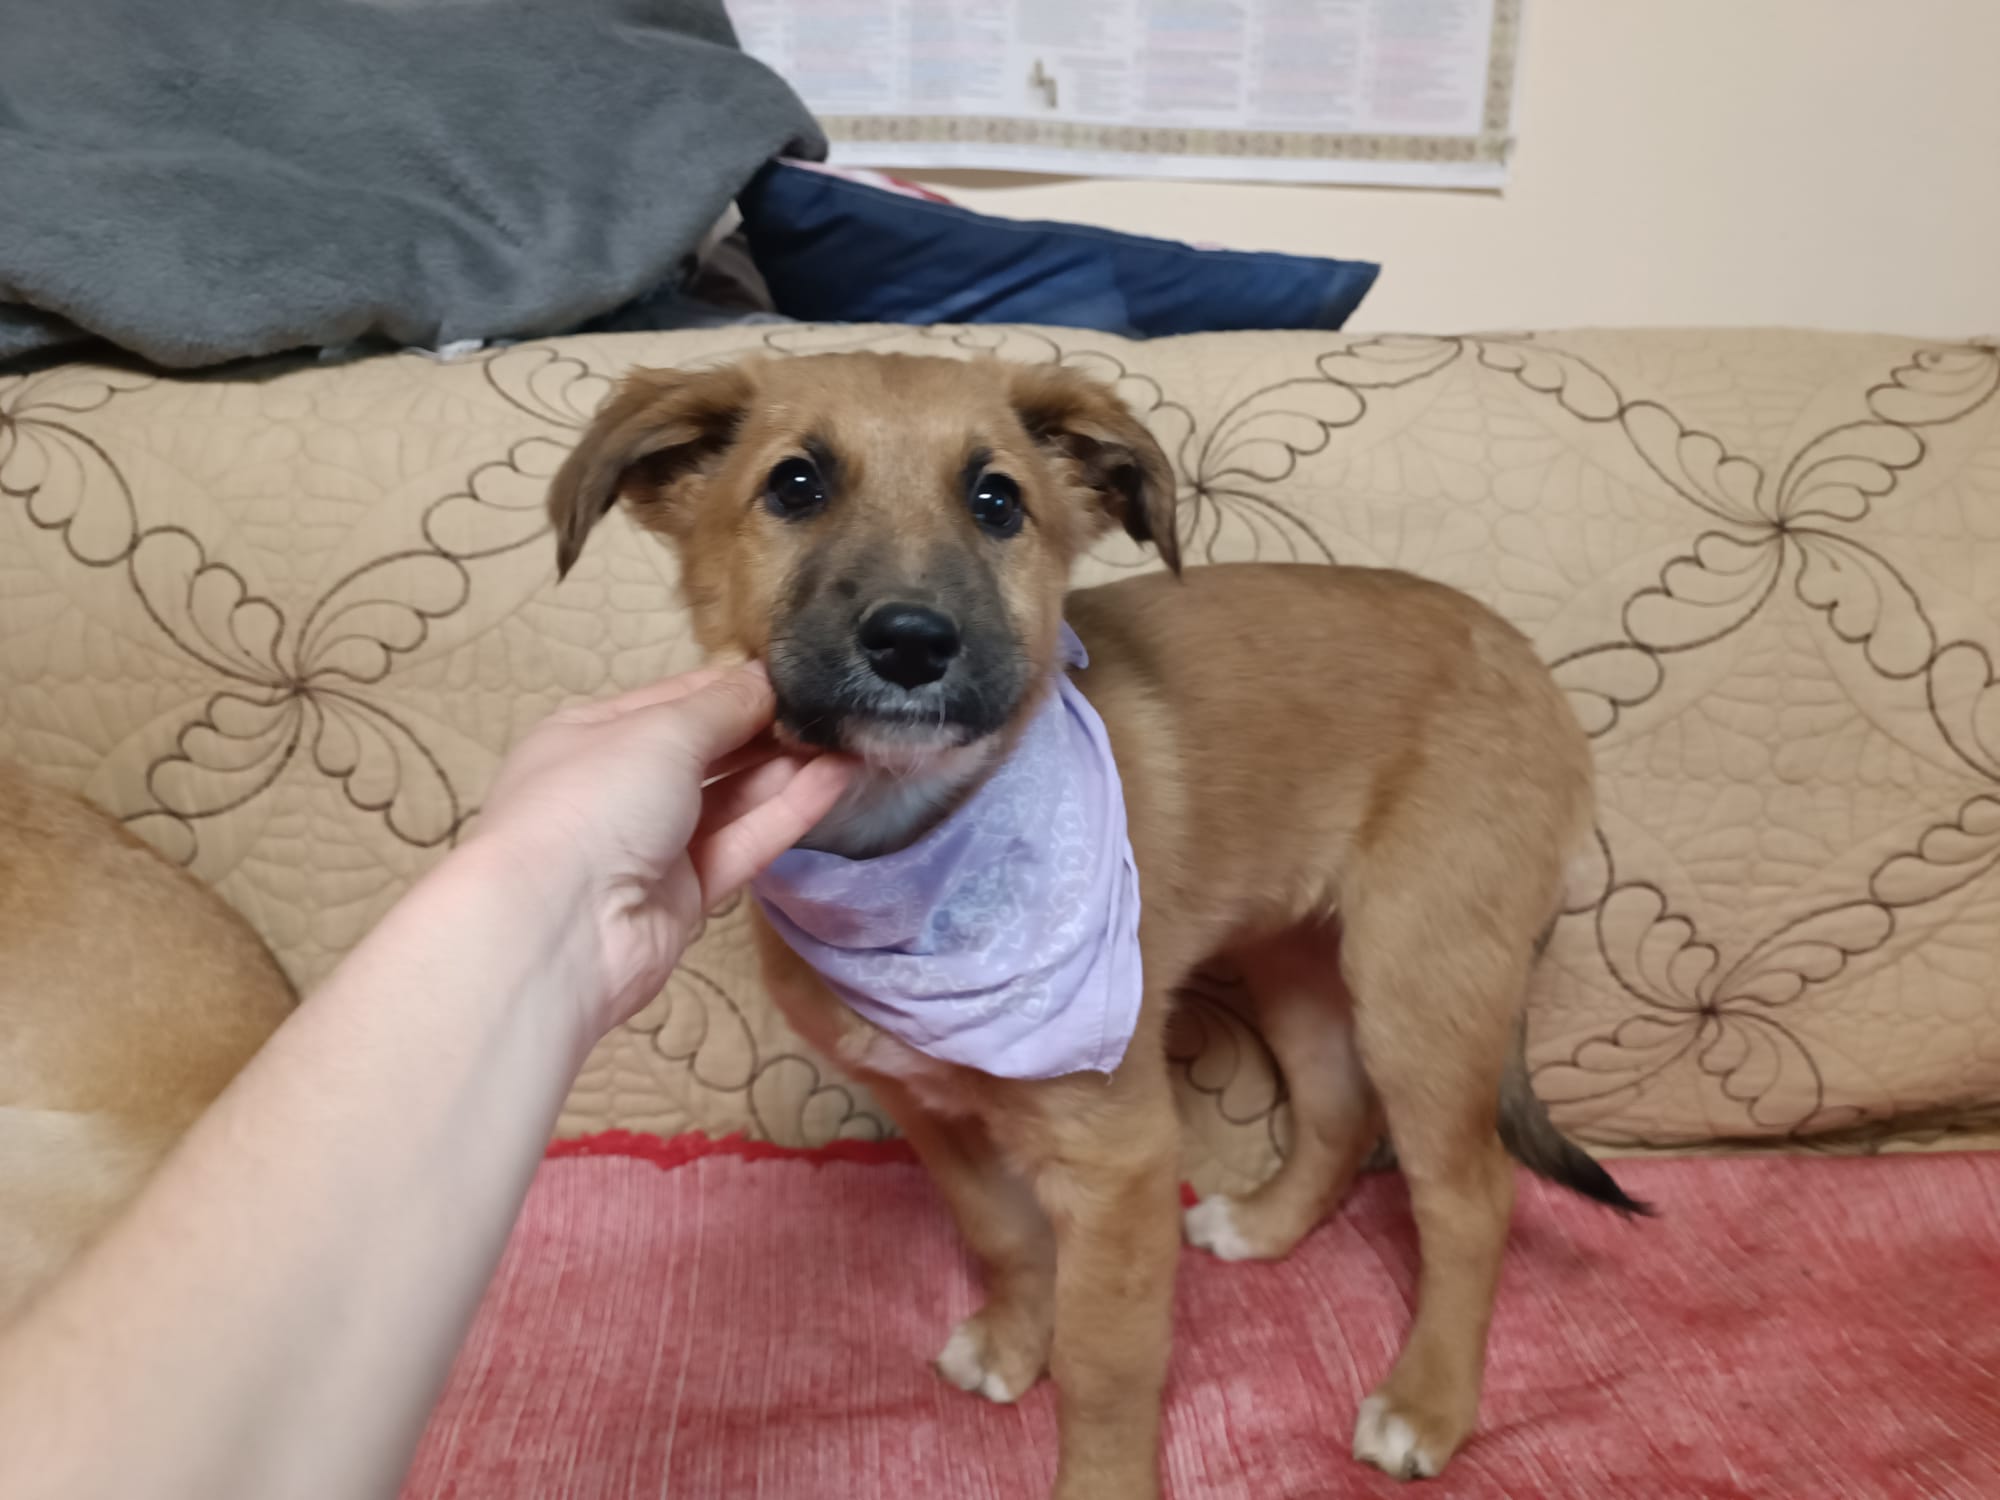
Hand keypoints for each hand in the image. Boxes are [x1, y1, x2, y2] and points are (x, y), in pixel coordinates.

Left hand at [469, 663, 851, 1034]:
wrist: (560, 929)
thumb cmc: (595, 802)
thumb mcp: (659, 733)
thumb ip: (723, 707)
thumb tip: (766, 682)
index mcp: (594, 733)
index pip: (677, 699)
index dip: (736, 686)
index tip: (799, 672)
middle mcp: (622, 786)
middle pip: (709, 749)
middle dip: (768, 728)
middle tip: (836, 707)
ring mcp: (654, 844)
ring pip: (732, 798)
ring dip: (788, 768)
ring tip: (851, 736)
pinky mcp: (687, 894)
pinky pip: (744, 842)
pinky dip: (787, 811)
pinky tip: (836, 778)